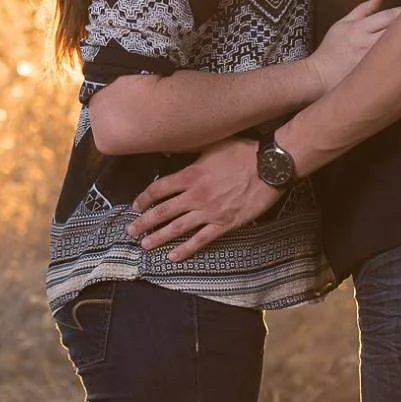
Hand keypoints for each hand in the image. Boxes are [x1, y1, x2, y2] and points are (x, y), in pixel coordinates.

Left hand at [128, 138, 281, 260]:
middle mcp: (196, 195)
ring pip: (178, 228)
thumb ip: (191, 150)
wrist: (269, 168)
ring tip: (145, 246)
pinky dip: (186, 250)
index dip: (144, 198)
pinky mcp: (224, 224)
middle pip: (163, 211)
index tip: (135, 206)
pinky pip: (201, 240)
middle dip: (144, 222)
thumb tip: (173, 147)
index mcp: (190, 175)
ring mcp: (209, 212)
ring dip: (159, 237)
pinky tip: (174, 257)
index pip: (159, 189)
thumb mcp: (213, 144)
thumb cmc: (243, 152)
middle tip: (130, 232)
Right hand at [308, 0, 400, 93]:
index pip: (390, 15)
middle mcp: (367, 44)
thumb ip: (363, 9)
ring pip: (400, 49)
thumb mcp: (342, 24)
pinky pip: (396, 66)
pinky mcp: (375, 77)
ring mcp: (372, 62)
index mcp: (359, 28)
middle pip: (399, 31)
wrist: (319, 79)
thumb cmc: (331, 51)